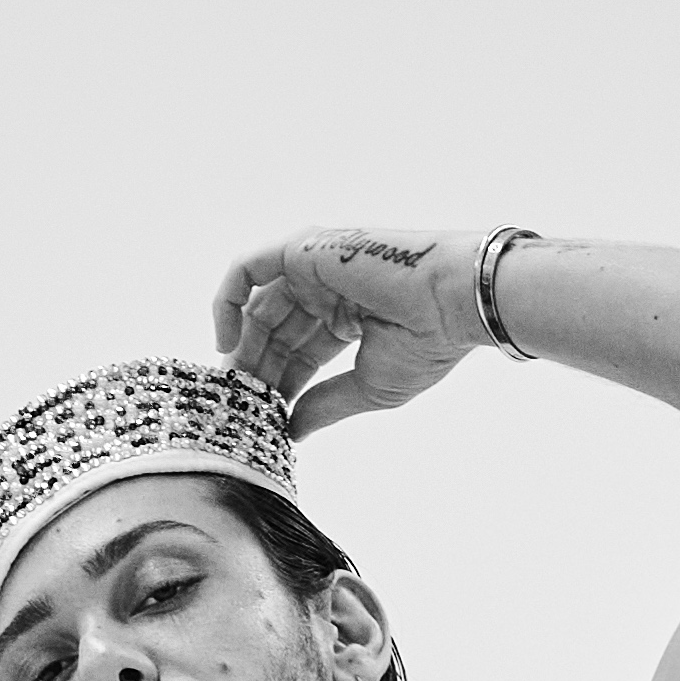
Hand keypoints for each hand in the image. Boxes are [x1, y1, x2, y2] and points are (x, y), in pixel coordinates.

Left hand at [213, 232, 487, 437]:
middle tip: (241, 404)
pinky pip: (248, 269)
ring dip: (242, 345)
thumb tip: (292, 430)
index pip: (297, 350)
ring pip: (258, 305)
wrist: (453, 304)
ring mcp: (314, 265)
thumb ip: (325, 405)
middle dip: (255, 367)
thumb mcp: (368, 386)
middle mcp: (328, 286)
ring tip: (236, 384)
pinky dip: (228, 301)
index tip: (265, 416)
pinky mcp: (303, 250)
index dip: (277, 383)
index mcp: (346, 314)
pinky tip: (226, 343)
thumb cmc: (427, 342)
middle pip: (273, 329)